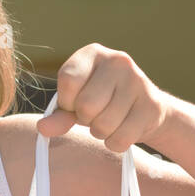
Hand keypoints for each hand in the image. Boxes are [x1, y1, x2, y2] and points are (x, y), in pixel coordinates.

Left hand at [36, 43, 172, 152]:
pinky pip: (120, 139)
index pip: (68, 80)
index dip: (67, 101)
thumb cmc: (104, 102)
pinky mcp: (152, 105)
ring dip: (101, 132)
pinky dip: (115, 143)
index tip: (75, 104)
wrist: (147, 110)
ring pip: (103, 125)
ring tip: (109, 121)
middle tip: (95, 115)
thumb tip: (42, 128)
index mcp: (93, 53)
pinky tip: (123, 130)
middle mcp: (117, 60)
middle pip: (86, 105)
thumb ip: (58, 115)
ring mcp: (138, 81)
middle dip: (85, 119)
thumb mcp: (76, 103)